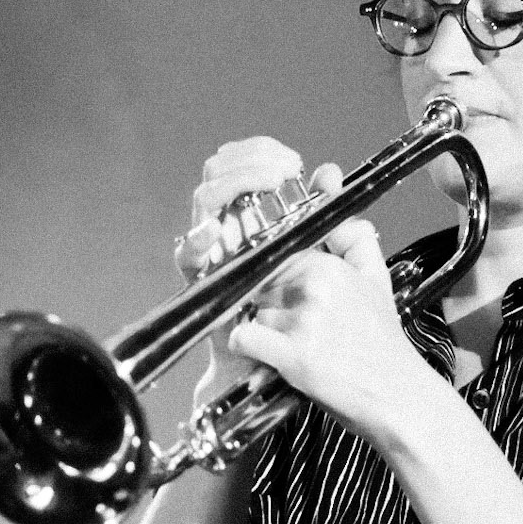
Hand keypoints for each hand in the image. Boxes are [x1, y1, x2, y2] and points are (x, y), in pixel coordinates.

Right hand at [175, 136, 308, 407]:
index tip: (293, 162)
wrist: (297, 370)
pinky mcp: (202, 283)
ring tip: (266, 184)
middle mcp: (230, 231)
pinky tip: (219, 228)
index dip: (262, 153)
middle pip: (219, 173)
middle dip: (250, 162)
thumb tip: (330, 173)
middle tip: (283, 170)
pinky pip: (188, 252)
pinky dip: (200, 236)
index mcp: (257, 220)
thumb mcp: (334, 263)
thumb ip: (331, 218)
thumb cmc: (313, 320)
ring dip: (233, 185)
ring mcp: (214, 254)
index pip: (244, 166)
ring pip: (205, 200)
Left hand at [227, 165, 430, 443]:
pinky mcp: (293, 355)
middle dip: (264, 300)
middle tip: (287, 324)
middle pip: (257, 281)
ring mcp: (303, 320)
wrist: (397, 396)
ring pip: (248, 308)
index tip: (281, 293)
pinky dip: (248, 348)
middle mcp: (315, 286)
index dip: (271, 274)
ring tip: (285, 343)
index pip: (274, 253)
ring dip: (258, 326)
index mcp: (329, 264)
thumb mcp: (375, 278)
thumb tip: (330, 184)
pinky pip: (243, 338)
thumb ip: (352, 235)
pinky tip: (267, 357)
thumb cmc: (381, 342)